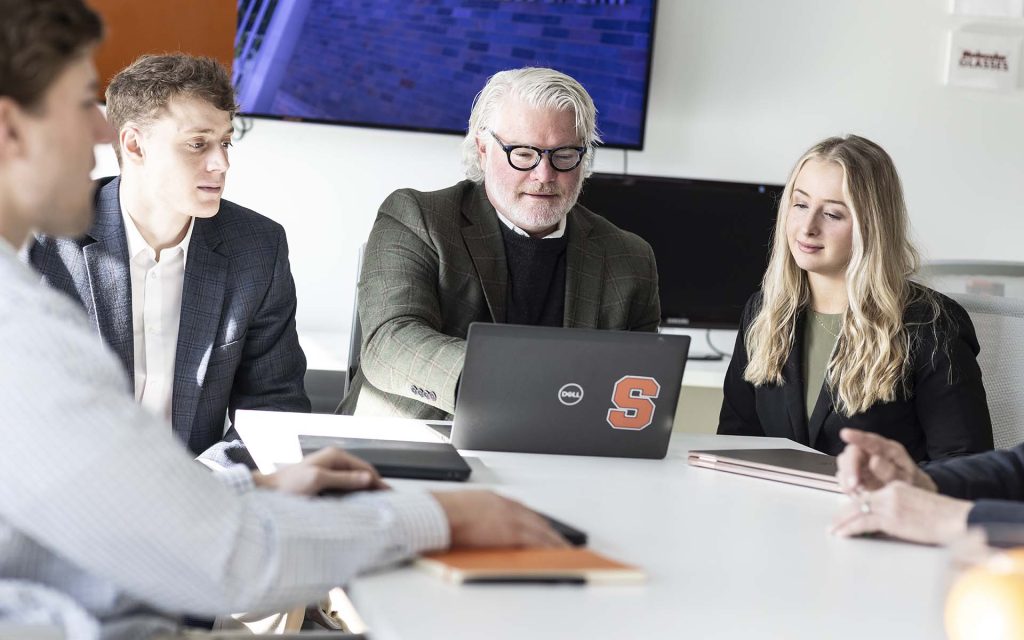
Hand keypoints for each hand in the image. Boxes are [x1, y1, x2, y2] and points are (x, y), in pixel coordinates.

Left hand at [253, 447, 387, 495]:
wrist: (267, 492)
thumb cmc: (288, 485)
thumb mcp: (318, 480)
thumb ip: (344, 479)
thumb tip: (368, 478)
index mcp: (335, 456)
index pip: (366, 468)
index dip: (379, 482)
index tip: (390, 495)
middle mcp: (334, 461)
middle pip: (361, 474)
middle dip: (373, 487)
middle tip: (386, 504)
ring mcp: (328, 471)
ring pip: (353, 482)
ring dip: (363, 493)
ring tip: (375, 507)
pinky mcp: (323, 482)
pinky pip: (344, 489)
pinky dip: (352, 496)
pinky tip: (356, 507)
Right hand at [431, 490, 569, 548]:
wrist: (437, 514)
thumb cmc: (439, 514)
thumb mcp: (459, 509)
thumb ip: (472, 516)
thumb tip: (471, 527)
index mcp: (492, 500)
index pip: (520, 511)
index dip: (533, 522)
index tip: (540, 529)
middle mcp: (506, 506)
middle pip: (536, 519)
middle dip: (549, 531)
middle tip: (561, 541)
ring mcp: (511, 518)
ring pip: (542, 530)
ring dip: (555, 541)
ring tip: (566, 551)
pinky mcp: (512, 533)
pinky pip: (538, 542)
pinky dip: (550, 549)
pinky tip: (558, 556)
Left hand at [830, 480, 972, 544]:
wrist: (957, 520)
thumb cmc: (943, 519)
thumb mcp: (916, 507)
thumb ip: (898, 510)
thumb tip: (884, 523)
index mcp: (896, 487)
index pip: (869, 495)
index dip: (854, 505)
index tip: (844, 512)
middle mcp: (890, 491)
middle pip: (859, 501)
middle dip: (843, 513)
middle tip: (833, 523)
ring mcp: (890, 504)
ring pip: (857, 510)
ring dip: (842, 522)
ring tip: (833, 531)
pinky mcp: (891, 517)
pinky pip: (863, 522)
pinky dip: (850, 529)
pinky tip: (843, 534)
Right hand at [836, 428, 936, 493]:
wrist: (912, 499)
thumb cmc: (912, 485)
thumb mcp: (907, 480)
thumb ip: (891, 471)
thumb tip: (874, 460)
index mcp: (888, 450)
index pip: (871, 440)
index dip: (858, 437)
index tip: (845, 434)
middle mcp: (872, 453)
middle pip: (853, 452)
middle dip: (850, 468)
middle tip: (853, 486)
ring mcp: (862, 464)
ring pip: (845, 464)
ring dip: (846, 478)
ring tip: (855, 493)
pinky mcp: (856, 476)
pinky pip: (844, 477)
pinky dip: (847, 486)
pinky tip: (855, 495)